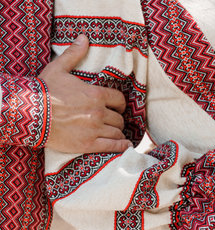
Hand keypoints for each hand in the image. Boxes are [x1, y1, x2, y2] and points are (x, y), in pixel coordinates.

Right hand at [40, 34, 130, 152]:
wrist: (29, 112)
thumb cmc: (43, 90)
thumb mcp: (58, 68)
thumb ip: (74, 54)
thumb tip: (83, 38)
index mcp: (95, 94)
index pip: (119, 100)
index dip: (121, 104)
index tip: (118, 107)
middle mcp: (98, 112)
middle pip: (119, 118)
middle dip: (117, 119)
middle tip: (113, 122)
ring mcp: (94, 129)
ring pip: (117, 132)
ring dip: (117, 132)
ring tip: (115, 133)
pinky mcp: (88, 144)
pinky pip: (113, 146)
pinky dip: (121, 146)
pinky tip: (124, 145)